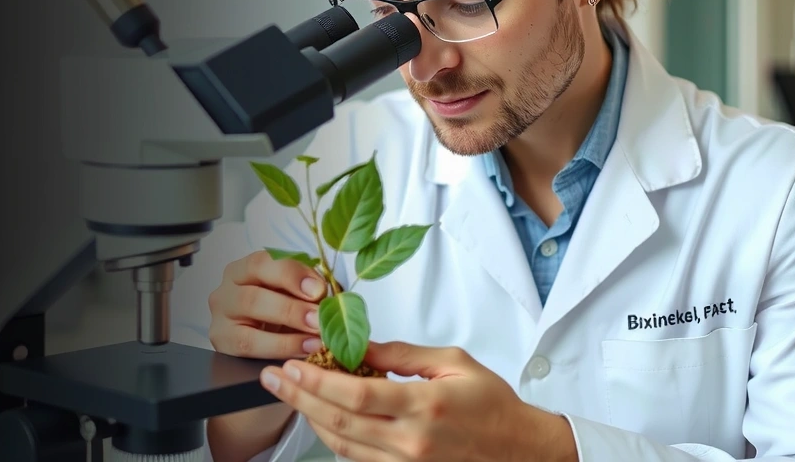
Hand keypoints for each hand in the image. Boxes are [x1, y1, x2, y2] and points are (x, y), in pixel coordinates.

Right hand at [208, 249, 327, 359]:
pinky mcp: (223, 342)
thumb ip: (304, 289)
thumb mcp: (289, 293)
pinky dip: (282, 348)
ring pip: (249, 323)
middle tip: (318, 318)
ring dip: (287, 329)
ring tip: (317, 337)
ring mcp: (220, 317)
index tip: (318, 289)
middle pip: (253, 296)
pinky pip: (250, 346)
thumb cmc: (276, 309)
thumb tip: (326, 297)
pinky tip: (306, 349)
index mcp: (243, 269)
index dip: (291, 274)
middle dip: (291, 308)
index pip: (262, 263)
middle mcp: (227, 290)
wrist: (257, 336)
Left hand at [259, 341, 577, 460]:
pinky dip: (333, 438)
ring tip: (290, 393)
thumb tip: (359, 344)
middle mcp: (411, 442)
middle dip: (299, 398)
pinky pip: (357, 459)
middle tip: (273, 378)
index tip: (291, 365)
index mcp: (425, 406)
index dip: (316, 381)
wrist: (521, 451)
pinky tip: (319, 416)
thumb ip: (401, 355)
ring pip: (341, 445)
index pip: (356, 395)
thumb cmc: (492, 405)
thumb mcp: (453, 362)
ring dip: (309, 418)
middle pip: (338, 422)